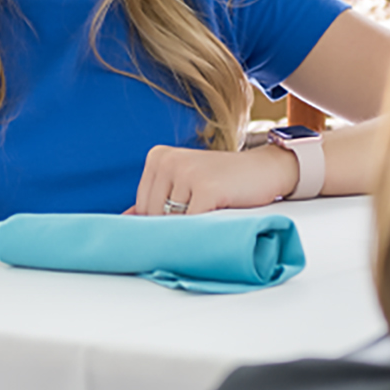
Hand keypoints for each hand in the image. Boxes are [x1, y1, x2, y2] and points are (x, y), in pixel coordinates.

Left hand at [130, 143, 296, 215]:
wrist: (266, 170)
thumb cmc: (224, 181)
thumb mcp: (185, 182)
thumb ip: (156, 199)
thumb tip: (124, 221)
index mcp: (158, 157)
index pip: (141, 206)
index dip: (158, 222)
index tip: (179, 223)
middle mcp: (168, 161)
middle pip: (152, 215)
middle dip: (171, 228)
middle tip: (198, 224)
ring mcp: (187, 173)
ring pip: (171, 221)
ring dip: (189, 230)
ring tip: (209, 220)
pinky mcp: (206, 188)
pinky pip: (192, 224)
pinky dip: (202, 232)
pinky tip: (216, 223)